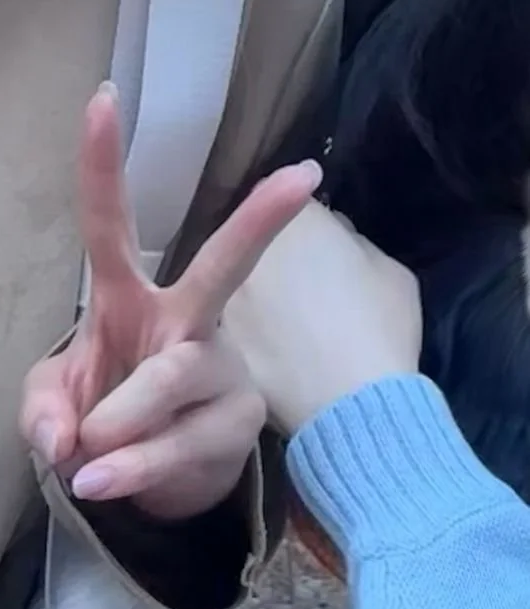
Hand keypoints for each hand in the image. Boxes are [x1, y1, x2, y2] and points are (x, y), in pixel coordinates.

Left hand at [19, 85, 320, 520]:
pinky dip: (133, 470)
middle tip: (306, 178)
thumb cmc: (100, 413)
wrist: (154, 484)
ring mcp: (219, 366)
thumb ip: (43, 412)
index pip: (110, 221)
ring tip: (86, 464)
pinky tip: (103, 483)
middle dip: (264, 219)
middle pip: (225, 264)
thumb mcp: (53, 408)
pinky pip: (181, 445)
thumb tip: (63, 439)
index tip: (103, 95)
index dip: (100, 161)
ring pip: (170, 380)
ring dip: (119, 425)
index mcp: (126, 295)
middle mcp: (184, 318)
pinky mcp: (241, 420)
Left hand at [222, 198, 421, 435]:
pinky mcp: (219, 343)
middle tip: (300, 291)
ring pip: (239, 287)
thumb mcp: (391, 274)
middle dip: (273, 260)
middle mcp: (254, 249)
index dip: (299, 224)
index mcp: (298, 224)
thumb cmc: (383, 333)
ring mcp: (231, 296)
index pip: (285, 201)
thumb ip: (355, 244)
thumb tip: (338, 241)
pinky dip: (249, 338)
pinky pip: (233, 331)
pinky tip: (276, 360)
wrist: (357, 407)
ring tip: (290, 331)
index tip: (314, 248)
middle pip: (255, 244)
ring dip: (257, 298)